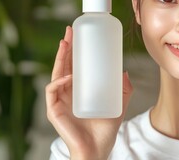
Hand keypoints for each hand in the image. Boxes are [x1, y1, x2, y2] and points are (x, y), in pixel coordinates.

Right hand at [46, 26, 132, 159]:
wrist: (98, 148)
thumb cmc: (106, 128)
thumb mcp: (119, 103)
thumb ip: (125, 89)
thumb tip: (126, 71)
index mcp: (80, 89)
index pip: (75, 64)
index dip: (75, 49)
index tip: (79, 34)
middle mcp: (68, 92)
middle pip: (64, 64)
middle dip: (66, 46)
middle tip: (70, 31)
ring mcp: (60, 100)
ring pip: (56, 73)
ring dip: (59, 57)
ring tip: (66, 43)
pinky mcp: (54, 110)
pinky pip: (52, 91)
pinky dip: (58, 82)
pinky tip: (68, 75)